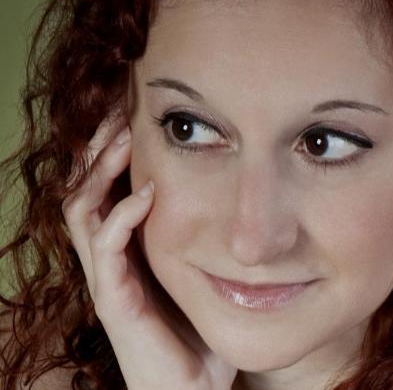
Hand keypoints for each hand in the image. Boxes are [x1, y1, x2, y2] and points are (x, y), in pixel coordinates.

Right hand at [61, 115, 237, 389]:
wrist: (192, 387)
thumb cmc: (196, 328)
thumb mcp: (197, 270)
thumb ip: (201, 235)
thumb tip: (231, 191)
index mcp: (127, 247)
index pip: (104, 186)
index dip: (110, 148)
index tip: (131, 112)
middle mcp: (109, 258)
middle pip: (82, 188)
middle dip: (98, 147)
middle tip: (120, 111)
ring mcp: (108, 278)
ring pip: (82, 211)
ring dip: (101, 171)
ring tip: (126, 138)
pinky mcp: (115, 301)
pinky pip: (107, 248)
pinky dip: (122, 215)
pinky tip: (147, 192)